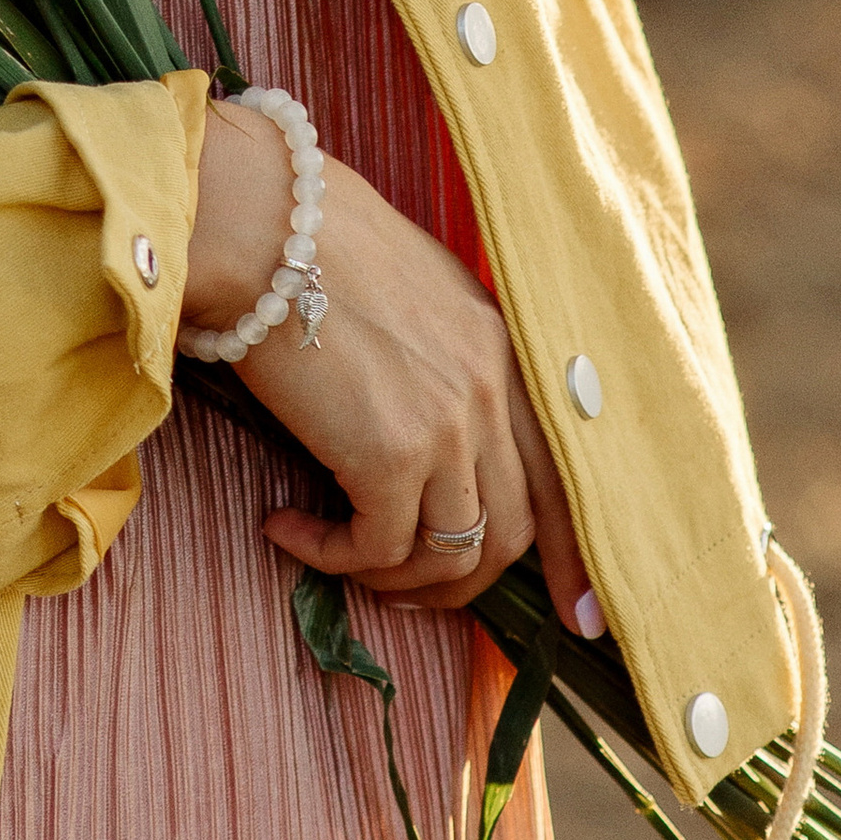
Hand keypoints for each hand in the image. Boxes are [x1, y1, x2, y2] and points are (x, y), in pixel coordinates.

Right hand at [184, 102, 591, 621]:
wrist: (261, 223)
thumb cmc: (310, 241)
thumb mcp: (407, 290)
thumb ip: (438, 355)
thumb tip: (422, 430)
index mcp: (499, 346)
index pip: (561, 472)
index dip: (572, 554)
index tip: (579, 616)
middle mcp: (489, 388)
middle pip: (510, 530)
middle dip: (464, 584)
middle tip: (408, 593)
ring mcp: (448, 425)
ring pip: (450, 556)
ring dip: (395, 579)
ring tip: (339, 555)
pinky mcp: (390, 455)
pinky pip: (375, 549)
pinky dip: (332, 556)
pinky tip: (286, 527)